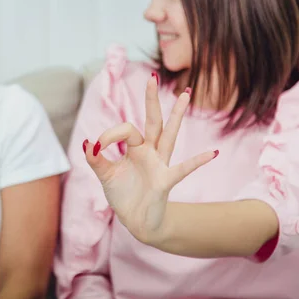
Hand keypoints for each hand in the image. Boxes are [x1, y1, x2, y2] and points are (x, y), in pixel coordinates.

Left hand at [83, 74, 216, 242]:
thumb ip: (96, 159)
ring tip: (186, 94)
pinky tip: (212, 153)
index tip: (96, 147)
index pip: (125, 129)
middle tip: (153, 76)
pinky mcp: (165, 181)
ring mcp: (160, 164)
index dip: (109, 134)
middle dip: (151, 99)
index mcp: (135, 149)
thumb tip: (86, 143)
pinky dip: (197, 161)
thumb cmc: (124, 195)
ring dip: (176, 115)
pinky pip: (183, 169)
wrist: (137, 222)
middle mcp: (150, 152)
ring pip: (169, 135)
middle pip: (153, 121)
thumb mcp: (105, 175)